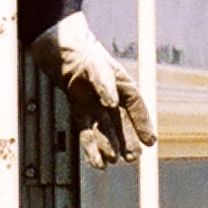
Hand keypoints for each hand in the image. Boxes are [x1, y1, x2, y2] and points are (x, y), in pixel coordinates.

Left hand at [29, 12, 156, 168]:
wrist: (57, 46)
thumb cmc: (80, 51)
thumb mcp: (95, 64)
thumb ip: (105, 84)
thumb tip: (111, 104)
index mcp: (121, 83)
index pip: (136, 107)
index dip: (143, 124)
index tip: (150, 141)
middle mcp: (109, 96)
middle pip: (121, 122)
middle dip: (127, 140)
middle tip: (132, 157)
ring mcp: (94, 103)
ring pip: (104, 129)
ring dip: (108, 145)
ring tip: (113, 161)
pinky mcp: (79, 109)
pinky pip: (86, 130)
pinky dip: (90, 145)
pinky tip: (95, 159)